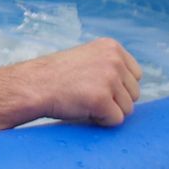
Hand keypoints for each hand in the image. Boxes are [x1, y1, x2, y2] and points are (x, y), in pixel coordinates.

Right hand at [10, 37, 141, 126]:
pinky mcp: (102, 99)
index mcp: (112, 47)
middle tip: (87, 94)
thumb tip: (133, 87)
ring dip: (108, 111)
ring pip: (128, 109)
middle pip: (134, 94)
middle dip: (115, 100)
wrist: (32, 85)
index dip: (118, 87)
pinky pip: (116, 120)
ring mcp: (109, 79)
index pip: (136, 75)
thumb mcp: (88, 59)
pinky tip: (82, 109)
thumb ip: (111, 66)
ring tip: (84, 101)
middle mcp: (114, 59)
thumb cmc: (57, 76)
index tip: (95, 85)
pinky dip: (101, 121)